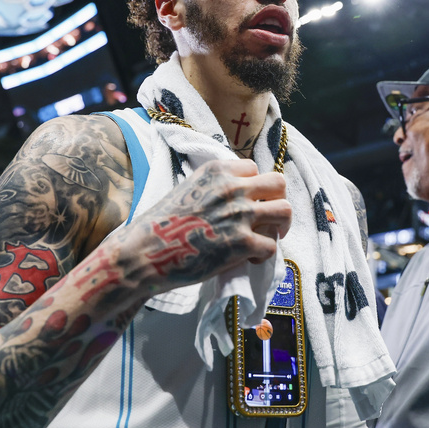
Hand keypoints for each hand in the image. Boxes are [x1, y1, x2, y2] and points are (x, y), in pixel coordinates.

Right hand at [129, 159, 291, 288]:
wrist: (144, 252)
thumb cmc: (160, 224)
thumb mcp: (186, 188)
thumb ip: (213, 188)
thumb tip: (233, 198)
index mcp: (217, 171)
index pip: (254, 169)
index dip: (254, 187)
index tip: (248, 201)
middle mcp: (232, 188)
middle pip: (278, 183)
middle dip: (277, 200)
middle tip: (269, 217)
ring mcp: (239, 215)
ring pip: (284, 211)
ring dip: (279, 225)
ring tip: (268, 236)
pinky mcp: (242, 244)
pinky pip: (272, 245)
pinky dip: (263, 254)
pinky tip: (249, 258)